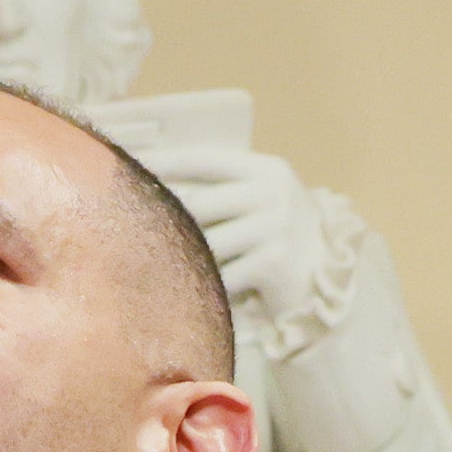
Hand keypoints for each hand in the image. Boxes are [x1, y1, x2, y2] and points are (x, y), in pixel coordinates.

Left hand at [132, 134, 331, 336]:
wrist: (324, 280)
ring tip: (152, 263)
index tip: (129, 163)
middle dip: (163, 215)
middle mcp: (273, 192)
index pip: (203, 159)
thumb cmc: (279, 239)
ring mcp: (275, 226)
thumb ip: (224, 189)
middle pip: (200, 201)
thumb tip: (155, 185)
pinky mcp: (273, 262)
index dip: (163, 161)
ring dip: (181, 255)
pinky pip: (224, 273)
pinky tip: (190, 292)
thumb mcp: (261, 200)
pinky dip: (206, 283)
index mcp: (266, 169)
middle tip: (127, 223)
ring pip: (208, 241)